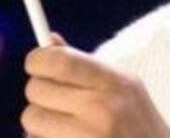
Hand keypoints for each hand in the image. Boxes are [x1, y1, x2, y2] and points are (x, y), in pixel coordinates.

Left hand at [23, 34, 169, 137]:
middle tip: (53, 99)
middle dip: (38, 93)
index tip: (36, 65)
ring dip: (38, 121)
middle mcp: (102, 110)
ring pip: (31, 118)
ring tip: (62, 126)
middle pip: (37, 89)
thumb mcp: (124, 88)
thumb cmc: (138, 125)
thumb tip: (48, 44)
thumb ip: (84, 66)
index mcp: (115, 83)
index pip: (60, 61)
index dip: (38, 60)